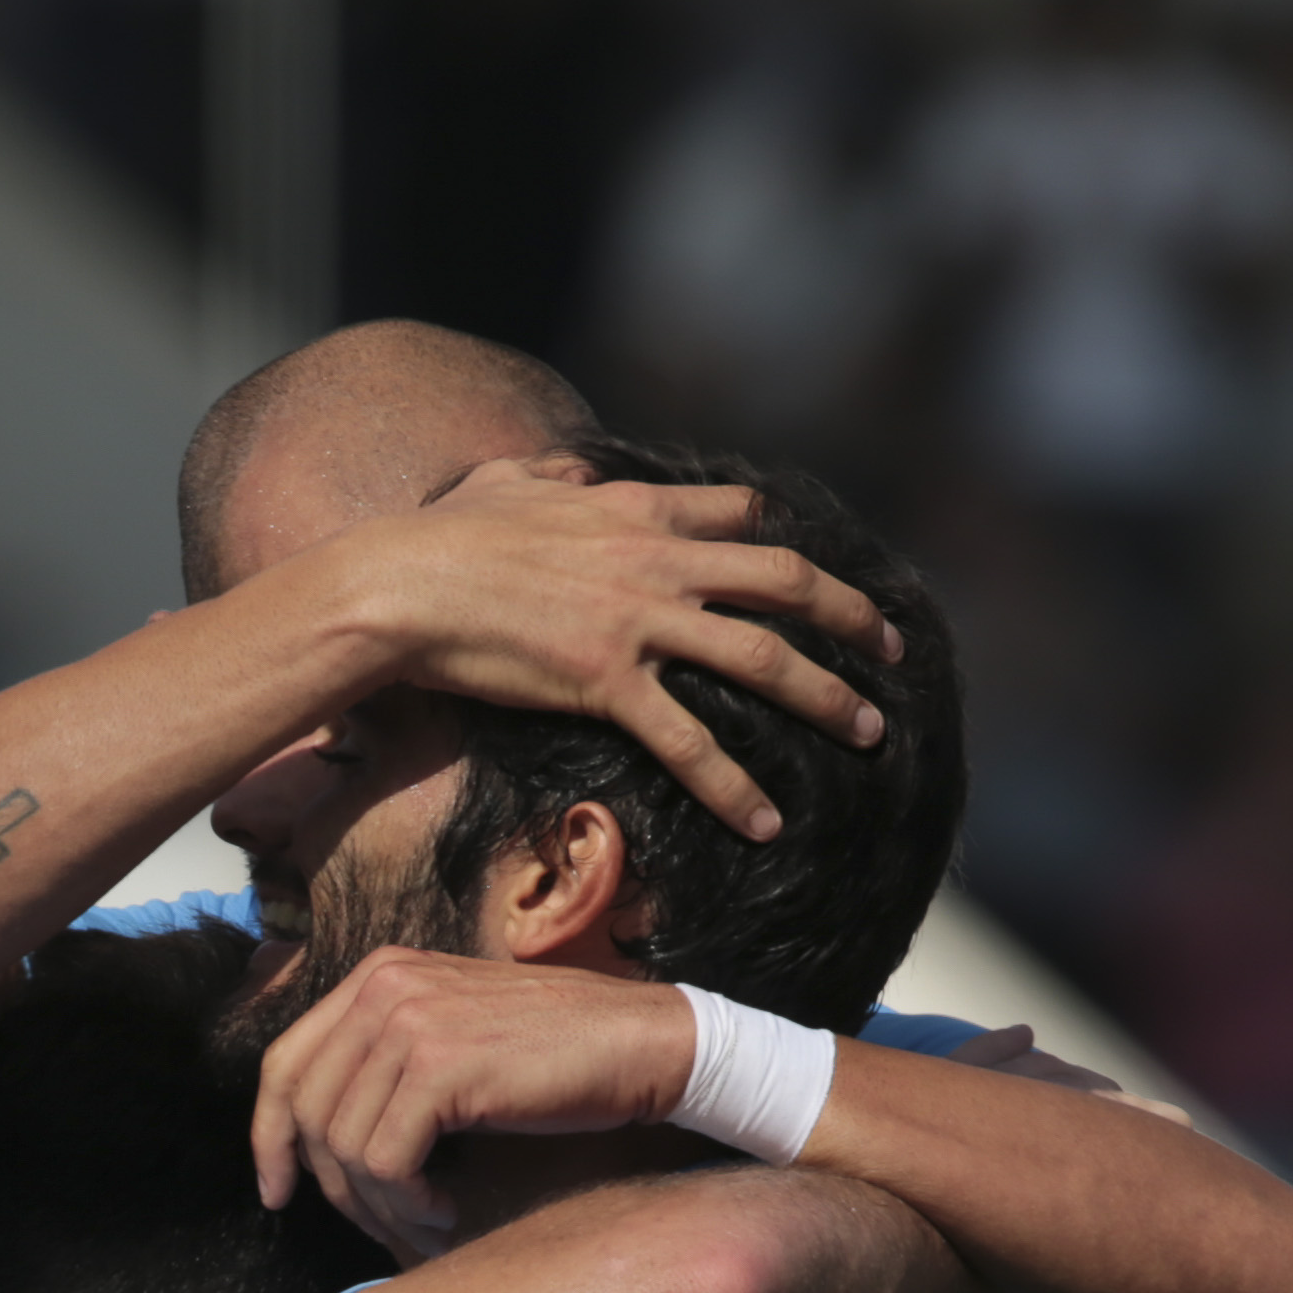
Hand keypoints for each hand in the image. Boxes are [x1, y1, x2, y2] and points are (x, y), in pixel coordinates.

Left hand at [246, 949, 697, 1253]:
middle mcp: (383, 987)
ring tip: (428, 1219)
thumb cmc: (558, 1057)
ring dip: (380, 1203)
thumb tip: (315, 1139)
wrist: (646, 1045)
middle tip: (379, 1224)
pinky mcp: (440, 1066)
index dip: (270, 1137)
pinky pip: (383, 1160)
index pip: (284, 1063)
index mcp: (377, 975)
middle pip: (303, 1110)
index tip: (280, 1193)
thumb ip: (389, 1062)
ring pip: (342, 1144)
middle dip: (331, 1185)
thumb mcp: (456, 1038)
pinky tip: (448, 1209)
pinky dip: (409, 1202)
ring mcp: (409, 1021)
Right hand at [339, 463, 892, 843]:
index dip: (785, 541)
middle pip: (785, 582)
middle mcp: (656, 560)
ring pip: (761, 659)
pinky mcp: (606, 682)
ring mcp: (638, 622)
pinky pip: (688, 742)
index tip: (815, 574)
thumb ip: (550, 473)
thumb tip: (565, 469)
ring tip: (868, 734)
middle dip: (851, 617)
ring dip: (825, 698)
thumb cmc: (439, 537)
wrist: (400, 587)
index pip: (739, 515)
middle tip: (892, 650)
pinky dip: (734, 787)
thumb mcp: (505, 482)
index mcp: (636, 509)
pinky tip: (766, 823)